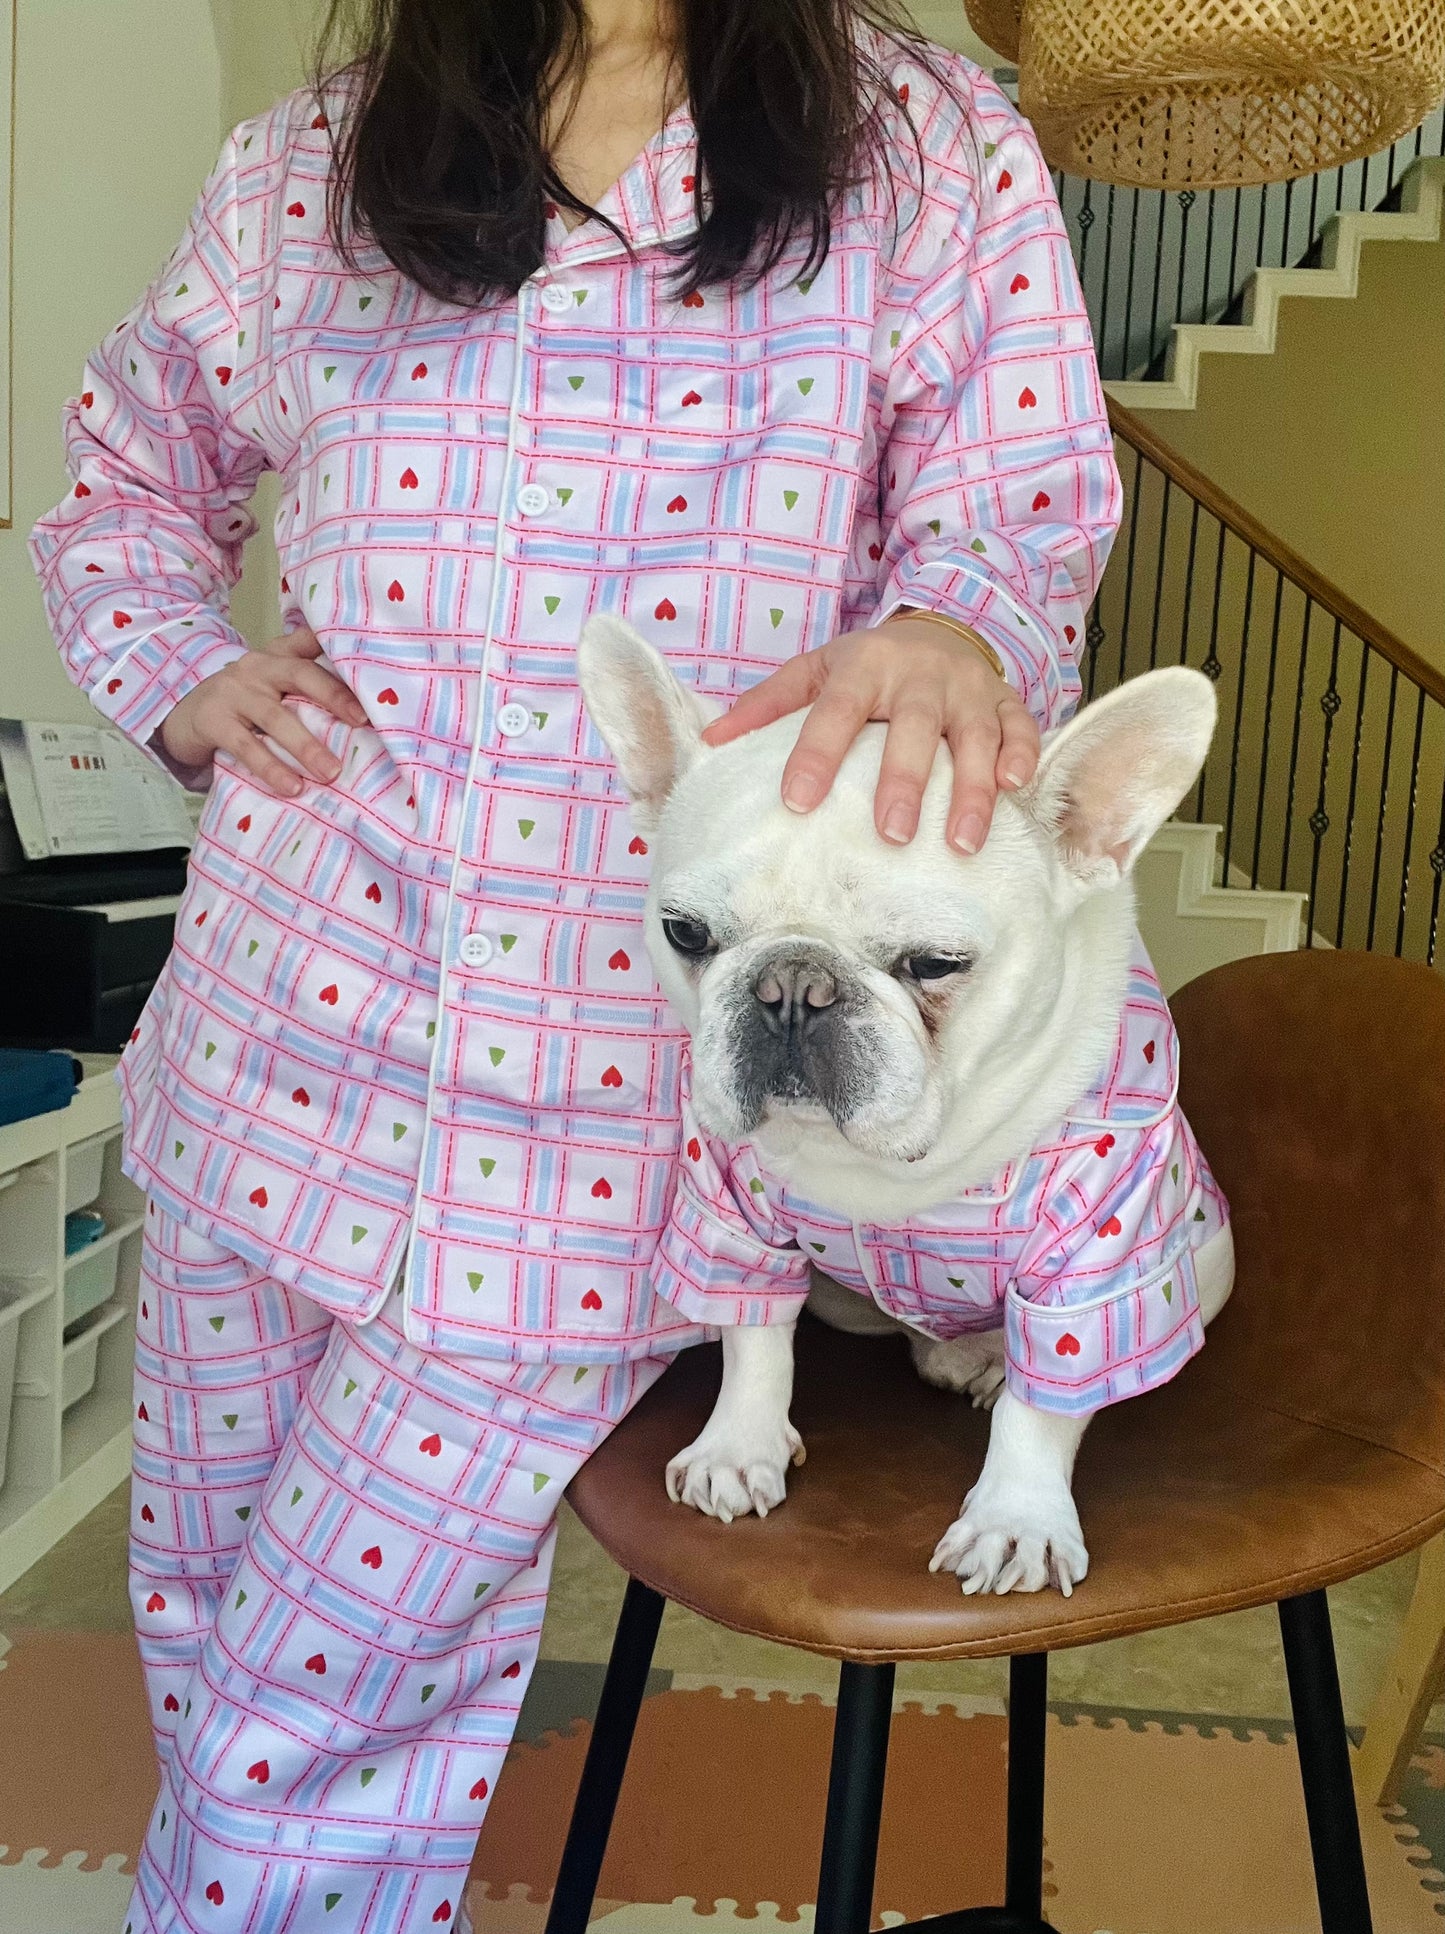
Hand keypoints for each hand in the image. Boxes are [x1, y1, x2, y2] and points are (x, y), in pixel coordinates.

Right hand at [158, 626, 369, 797]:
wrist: (184, 716)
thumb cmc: (244, 704)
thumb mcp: (273, 687)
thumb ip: (309, 683)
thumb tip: (363, 707)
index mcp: (277, 656)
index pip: (311, 647)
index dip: (339, 655)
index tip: (370, 674)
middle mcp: (256, 667)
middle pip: (300, 675)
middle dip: (333, 697)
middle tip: (363, 723)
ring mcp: (232, 692)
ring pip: (275, 717)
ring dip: (306, 746)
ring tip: (331, 772)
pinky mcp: (213, 721)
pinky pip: (246, 747)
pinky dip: (271, 767)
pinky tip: (292, 787)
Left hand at [700, 615, 1039, 852]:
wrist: (940, 628)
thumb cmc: (867, 666)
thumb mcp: (816, 670)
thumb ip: (767, 705)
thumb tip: (709, 743)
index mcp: (863, 665)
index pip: (836, 711)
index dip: (816, 754)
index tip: (797, 802)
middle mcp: (918, 674)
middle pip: (910, 728)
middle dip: (902, 782)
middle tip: (891, 835)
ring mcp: (967, 687)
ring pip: (972, 736)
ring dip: (969, 789)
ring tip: (960, 843)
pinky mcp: (1006, 699)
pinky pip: (1020, 727)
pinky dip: (1020, 755)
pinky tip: (1013, 788)